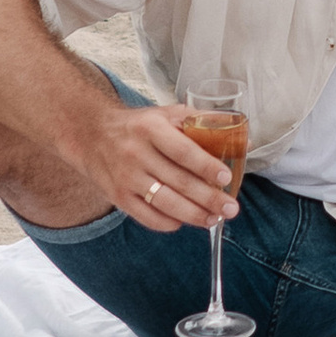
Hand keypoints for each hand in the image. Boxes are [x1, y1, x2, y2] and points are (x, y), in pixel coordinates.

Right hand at [88, 101, 239, 234]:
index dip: (206, 166)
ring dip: (193, 215)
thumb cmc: (139, 126)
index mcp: (151, 128)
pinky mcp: (119, 197)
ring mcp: (126, 178)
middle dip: (209, 198)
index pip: (183, 151)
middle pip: (178, 181)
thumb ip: (203, 123)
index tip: (226, 178)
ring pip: (165, 203)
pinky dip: (169, 223)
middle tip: (230, 209)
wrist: (92, 135)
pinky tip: (185, 221)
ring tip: (213, 219)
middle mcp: (136, 153)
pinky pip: (148, 217)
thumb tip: (243, 139)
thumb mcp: (166, 114)